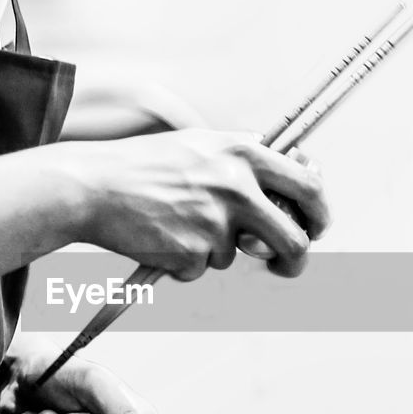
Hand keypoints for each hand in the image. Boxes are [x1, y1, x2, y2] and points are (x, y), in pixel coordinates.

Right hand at [67, 129, 329, 280]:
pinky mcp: (193, 253)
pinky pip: (201, 269)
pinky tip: (158, 236)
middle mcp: (237, 187)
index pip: (308, 186)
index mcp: (243, 154)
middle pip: (294, 239)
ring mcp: (216, 222)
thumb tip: (288, 167)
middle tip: (283, 265)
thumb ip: (244, 155)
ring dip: (211, 251)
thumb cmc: (144, 164)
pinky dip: (183, 262)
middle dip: (294, 260)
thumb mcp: (200, 143)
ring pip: (235, 256)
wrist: (92, 187)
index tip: (316, 226)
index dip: (320, 212)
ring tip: (174, 224)